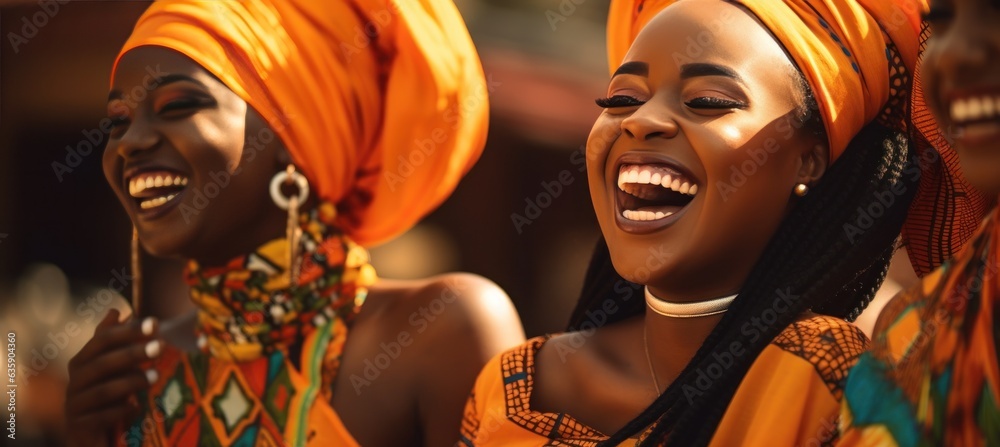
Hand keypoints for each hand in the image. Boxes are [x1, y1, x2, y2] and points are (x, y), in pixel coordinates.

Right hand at [65, 309, 161, 446]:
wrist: (87, 435)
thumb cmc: (103, 395)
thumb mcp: (109, 368)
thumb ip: (110, 341)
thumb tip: (115, 310)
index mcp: (82, 362)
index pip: (102, 340)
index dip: (127, 331)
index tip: (155, 323)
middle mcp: (74, 382)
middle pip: (101, 364)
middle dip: (132, 353)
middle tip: (161, 347)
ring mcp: (74, 405)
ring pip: (102, 391)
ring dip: (130, 382)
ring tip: (155, 376)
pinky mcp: (79, 427)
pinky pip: (100, 417)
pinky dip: (120, 411)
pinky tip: (138, 407)